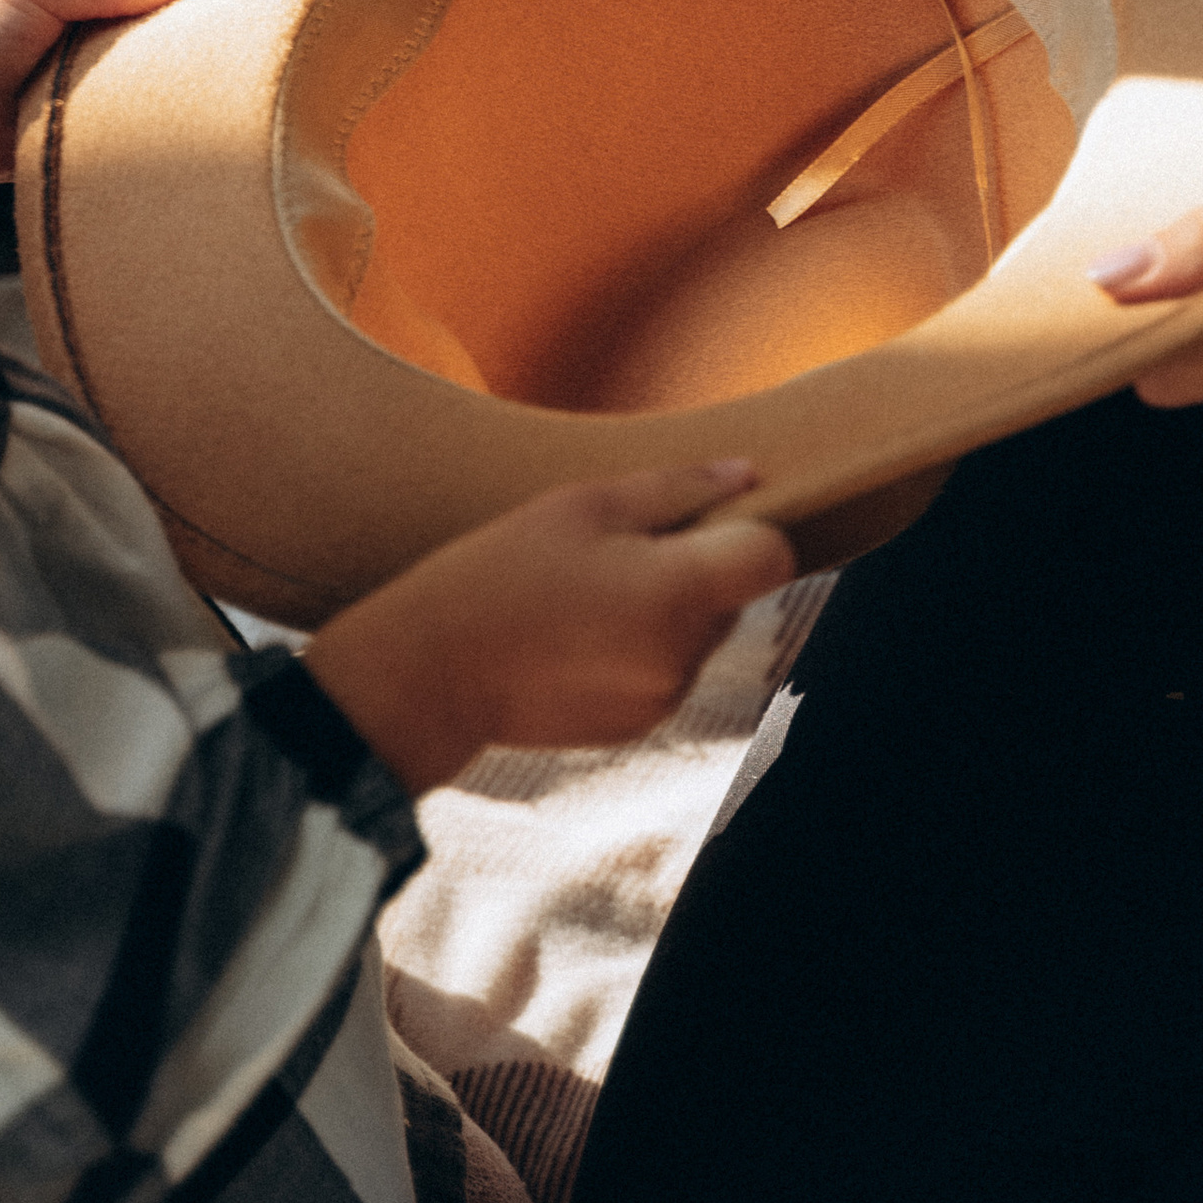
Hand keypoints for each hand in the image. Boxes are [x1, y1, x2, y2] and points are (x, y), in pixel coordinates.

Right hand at [304, 461, 793, 793]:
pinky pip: (665, 672)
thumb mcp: (583, 505)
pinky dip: (638, 650)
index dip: (750, 529)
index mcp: (678, 593)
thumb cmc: (499, 574)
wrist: (430, 674)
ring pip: (698, 635)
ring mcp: (663, 699)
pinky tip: (575, 636)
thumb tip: (745, 475)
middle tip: (612, 551)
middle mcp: (684, 656)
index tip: (704, 519)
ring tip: (583, 595)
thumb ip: (675, 489)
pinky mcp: (637, 727)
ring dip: (665, 610)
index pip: (772, 557)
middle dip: (694, 567)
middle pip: (732, 595)